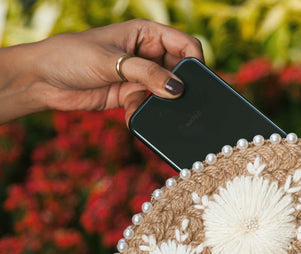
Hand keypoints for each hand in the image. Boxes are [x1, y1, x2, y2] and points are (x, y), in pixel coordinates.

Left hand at [3, 19, 202, 123]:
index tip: (197, 79)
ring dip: (161, 103)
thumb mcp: (112, 62)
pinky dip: (142, 113)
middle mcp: (146, 53)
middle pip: (179, 69)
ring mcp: (140, 76)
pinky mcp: (131, 95)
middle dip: (180, 85)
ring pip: (165, 91)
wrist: (44, 80)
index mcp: (145, 33)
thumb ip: (147, 75)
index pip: (183, 43)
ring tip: (154, 108)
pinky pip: (148, 107)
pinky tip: (129, 115)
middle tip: (179, 99)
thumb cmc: (72, 56)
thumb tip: (178, 89)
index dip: (195, 60)